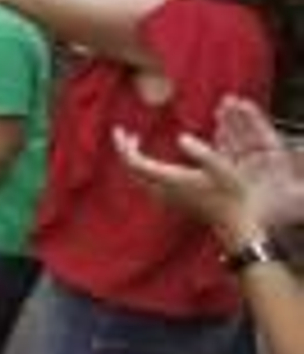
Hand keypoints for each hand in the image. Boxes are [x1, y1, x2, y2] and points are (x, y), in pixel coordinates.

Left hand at [113, 97, 303, 241]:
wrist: (235, 225)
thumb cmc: (232, 195)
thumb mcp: (222, 168)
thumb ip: (202, 152)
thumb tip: (180, 137)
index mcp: (168, 179)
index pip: (133, 162)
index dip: (122, 145)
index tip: (118, 128)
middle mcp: (161, 189)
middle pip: (130, 169)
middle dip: (124, 149)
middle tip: (124, 132)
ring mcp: (165, 196)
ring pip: (137, 176)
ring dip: (132, 158)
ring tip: (135, 140)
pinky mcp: (171, 200)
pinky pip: (146, 181)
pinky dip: (142, 166)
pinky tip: (152, 159)